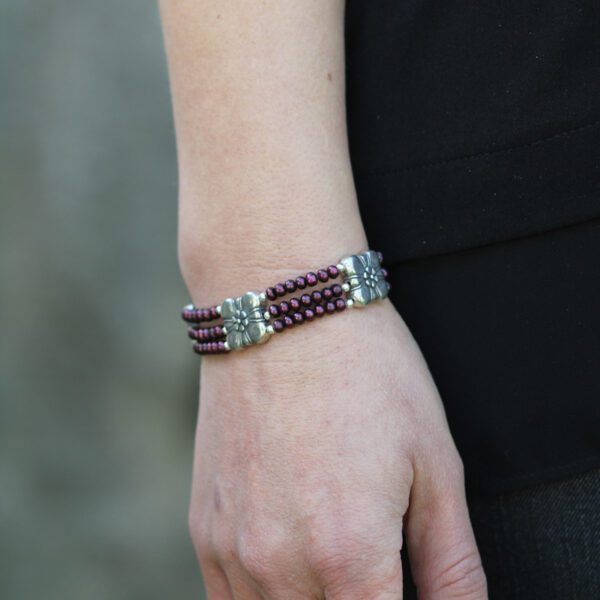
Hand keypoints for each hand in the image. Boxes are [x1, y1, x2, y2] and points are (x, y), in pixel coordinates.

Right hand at [188, 299, 486, 598]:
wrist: (284, 314)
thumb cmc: (364, 372)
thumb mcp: (434, 463)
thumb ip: (453, 564)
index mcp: (350, 556)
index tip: (401, 584)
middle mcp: (280, 567)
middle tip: (376, 568)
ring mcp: (232, 550)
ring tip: (334, 553)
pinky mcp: (204, 529)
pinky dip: (268, 599)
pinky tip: (292, 559)